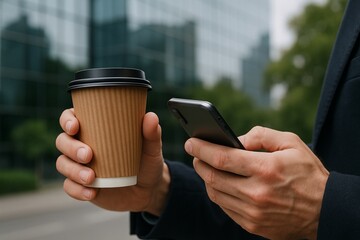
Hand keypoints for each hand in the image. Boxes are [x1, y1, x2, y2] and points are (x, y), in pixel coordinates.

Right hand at [56, 109, 169, 215]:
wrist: (149, 190)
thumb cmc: (147, 161)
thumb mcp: (152, 149)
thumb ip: (152, 134)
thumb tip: (151, 117)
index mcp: (95, 129)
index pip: (71, 118)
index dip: (67, 120)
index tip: (75, 127)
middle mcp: (83, 144)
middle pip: (63, 141)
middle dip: (71, 147)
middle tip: (88, 155)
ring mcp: (80, 166)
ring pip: (63, 164)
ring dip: (73, 170)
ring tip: (91, 178)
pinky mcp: (81, 185)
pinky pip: (70, 187)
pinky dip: (77, 190)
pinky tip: (91, 192)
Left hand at [185, 126, 328, 239]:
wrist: (325, 210)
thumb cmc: (308, 173)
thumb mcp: (291, 143)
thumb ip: (261, 135)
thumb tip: (235, 140)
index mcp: (266, 169)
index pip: (222, 158)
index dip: (201, 148)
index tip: (190, 142)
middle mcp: (256, 193)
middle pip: (212, 176)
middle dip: (199, 162)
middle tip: (195, 153)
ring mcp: (252, 212)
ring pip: (215, 193)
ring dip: (205, 178)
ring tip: (206, 166)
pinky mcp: (252, 225)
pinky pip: (224, 207)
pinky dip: (217, 193)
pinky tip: (219, 183)